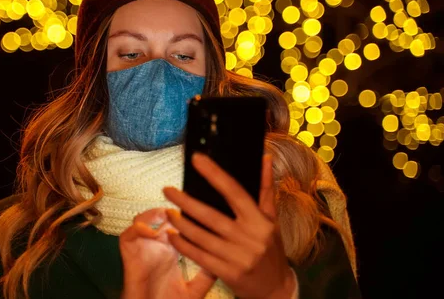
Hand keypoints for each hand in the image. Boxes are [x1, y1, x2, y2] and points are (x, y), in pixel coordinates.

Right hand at [119, 208, 215, 298]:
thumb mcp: (194, 291)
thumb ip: (206, 276)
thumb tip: (222, 261)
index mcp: (171, 252)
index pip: (176, 227)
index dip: (185, 217)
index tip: (196, 211)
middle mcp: (156, 247)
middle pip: (159, 219)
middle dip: (169, 211)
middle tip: (179, 209)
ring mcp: (142, 249)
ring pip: (142, 220)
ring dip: (152, 215)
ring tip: (164, 214)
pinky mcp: (129, 255)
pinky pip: (127, 235)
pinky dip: (136, 228)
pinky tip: (149, 231)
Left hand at [163, 153, 296, 298]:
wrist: (276, 288)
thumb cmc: (271, 249)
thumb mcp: (272, 220)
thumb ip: (265, 189)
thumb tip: (265, 158)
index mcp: (259, 220)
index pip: (235, 192)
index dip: (215, 174)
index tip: (197, 159)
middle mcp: (249, 237)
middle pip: (210, 215)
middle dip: (185, 202)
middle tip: (167, 190)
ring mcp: (238, 257)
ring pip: (201, 237)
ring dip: (181, 224)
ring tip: (167, 212)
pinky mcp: (228, 273)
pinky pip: (199, 256)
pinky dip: (183, 245)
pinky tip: (172, 236)